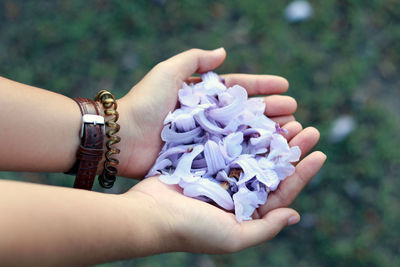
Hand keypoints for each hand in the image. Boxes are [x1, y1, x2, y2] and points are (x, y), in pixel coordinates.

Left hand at [116, 48, 297, 178]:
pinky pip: (229, 156)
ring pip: (242, 135)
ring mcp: (205, 140)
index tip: (285, 86)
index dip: (262, 86)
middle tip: (295, 114)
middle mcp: (207, 118)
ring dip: (267, 133)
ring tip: (291, 133)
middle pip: (246, 113)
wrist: (120, 139)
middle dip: (271, 112)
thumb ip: (194, 60)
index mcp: (201, 96)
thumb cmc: (144, 104)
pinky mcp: (200, 160)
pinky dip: (249, 155)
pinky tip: (269, 155)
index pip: (238, 89)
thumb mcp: (167, 72)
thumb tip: (224, 52)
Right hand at [124, 138, 324, 253]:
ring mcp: (221, 173)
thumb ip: (265, 228)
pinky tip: (257, 117)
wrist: (150, 214)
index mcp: (246, 211)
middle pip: (270, 167)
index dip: (302, 173)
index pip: (282, 191)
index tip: (319, 154)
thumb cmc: (191, 230)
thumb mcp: (233, 237)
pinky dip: (244, 130)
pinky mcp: (205, 158)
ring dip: (271, 136)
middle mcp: (236, 191)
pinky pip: (230, 142)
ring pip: (252, 151)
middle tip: (308, 129)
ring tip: (289, 119)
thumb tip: (294, 214)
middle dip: (290, 150)